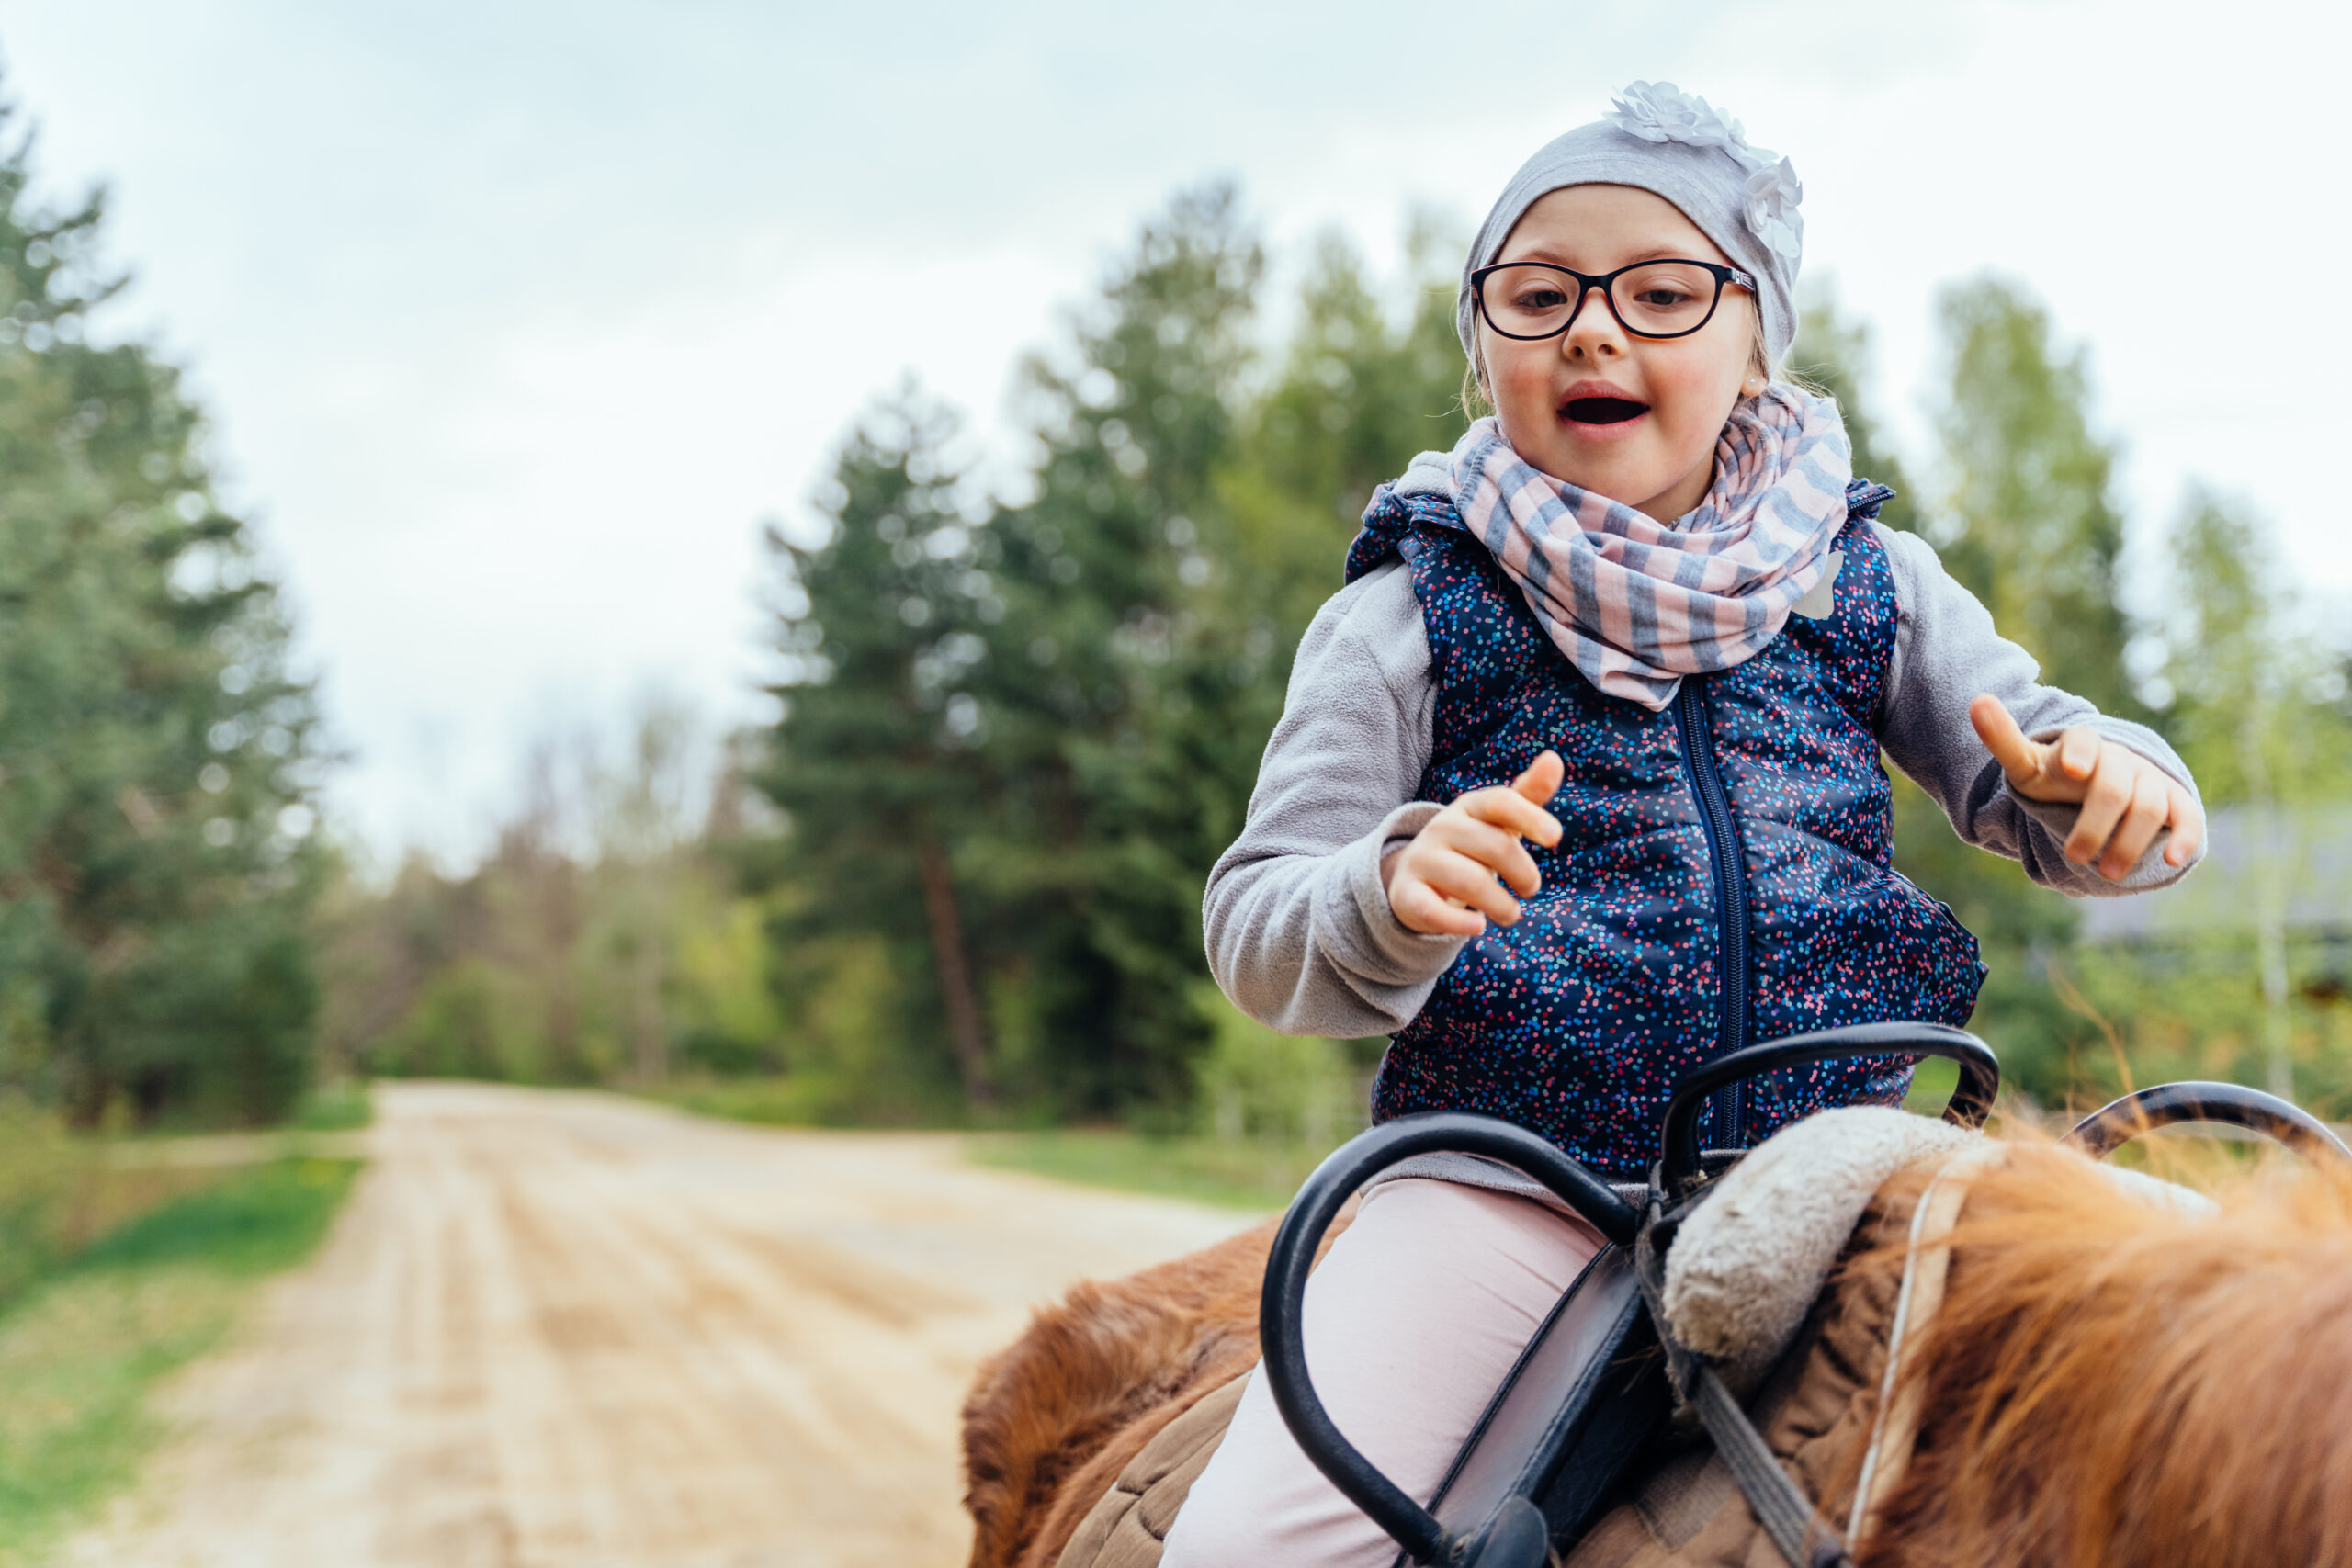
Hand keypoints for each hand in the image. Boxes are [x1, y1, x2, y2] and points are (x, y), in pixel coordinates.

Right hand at [1383, 751, 1564, 935]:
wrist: (1416, 875)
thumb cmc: (1473, 845)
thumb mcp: (1500, 820)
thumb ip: (1528, 793)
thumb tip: (1554, 758)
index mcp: (1469, 807)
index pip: (1500, 802)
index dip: (1530, 817)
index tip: (1556, 837)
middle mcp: (1442, 828)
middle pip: (1494, 848)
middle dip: (1524, 874)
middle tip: (1530, 889)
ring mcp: (1422, 860)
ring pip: (1469, 881)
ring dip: (1501, 905)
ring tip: (1511, 914)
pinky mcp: (1408, 894)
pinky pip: (1433, 910)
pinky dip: (1459, 924)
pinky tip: (1478, 927)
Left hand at [1968, 695, 2204, 880]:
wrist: (2094, 787)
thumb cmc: (2056, 777)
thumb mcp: (2025, 764)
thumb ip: (2003, 738)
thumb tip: (1977, 701)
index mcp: (2084, 745)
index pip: (2085, 741)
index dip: (2080, 753)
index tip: (2072, 771)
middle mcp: (2121, 759)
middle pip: (2114, 786)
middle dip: (2095, 823)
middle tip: (2074, 855)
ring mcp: (2151, 779)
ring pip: (2149, 805)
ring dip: (2129, 841)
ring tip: (2105, 873)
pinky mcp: (2176, 802)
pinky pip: (2187, 815)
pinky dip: (2184, 836)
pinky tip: (2173, 859)